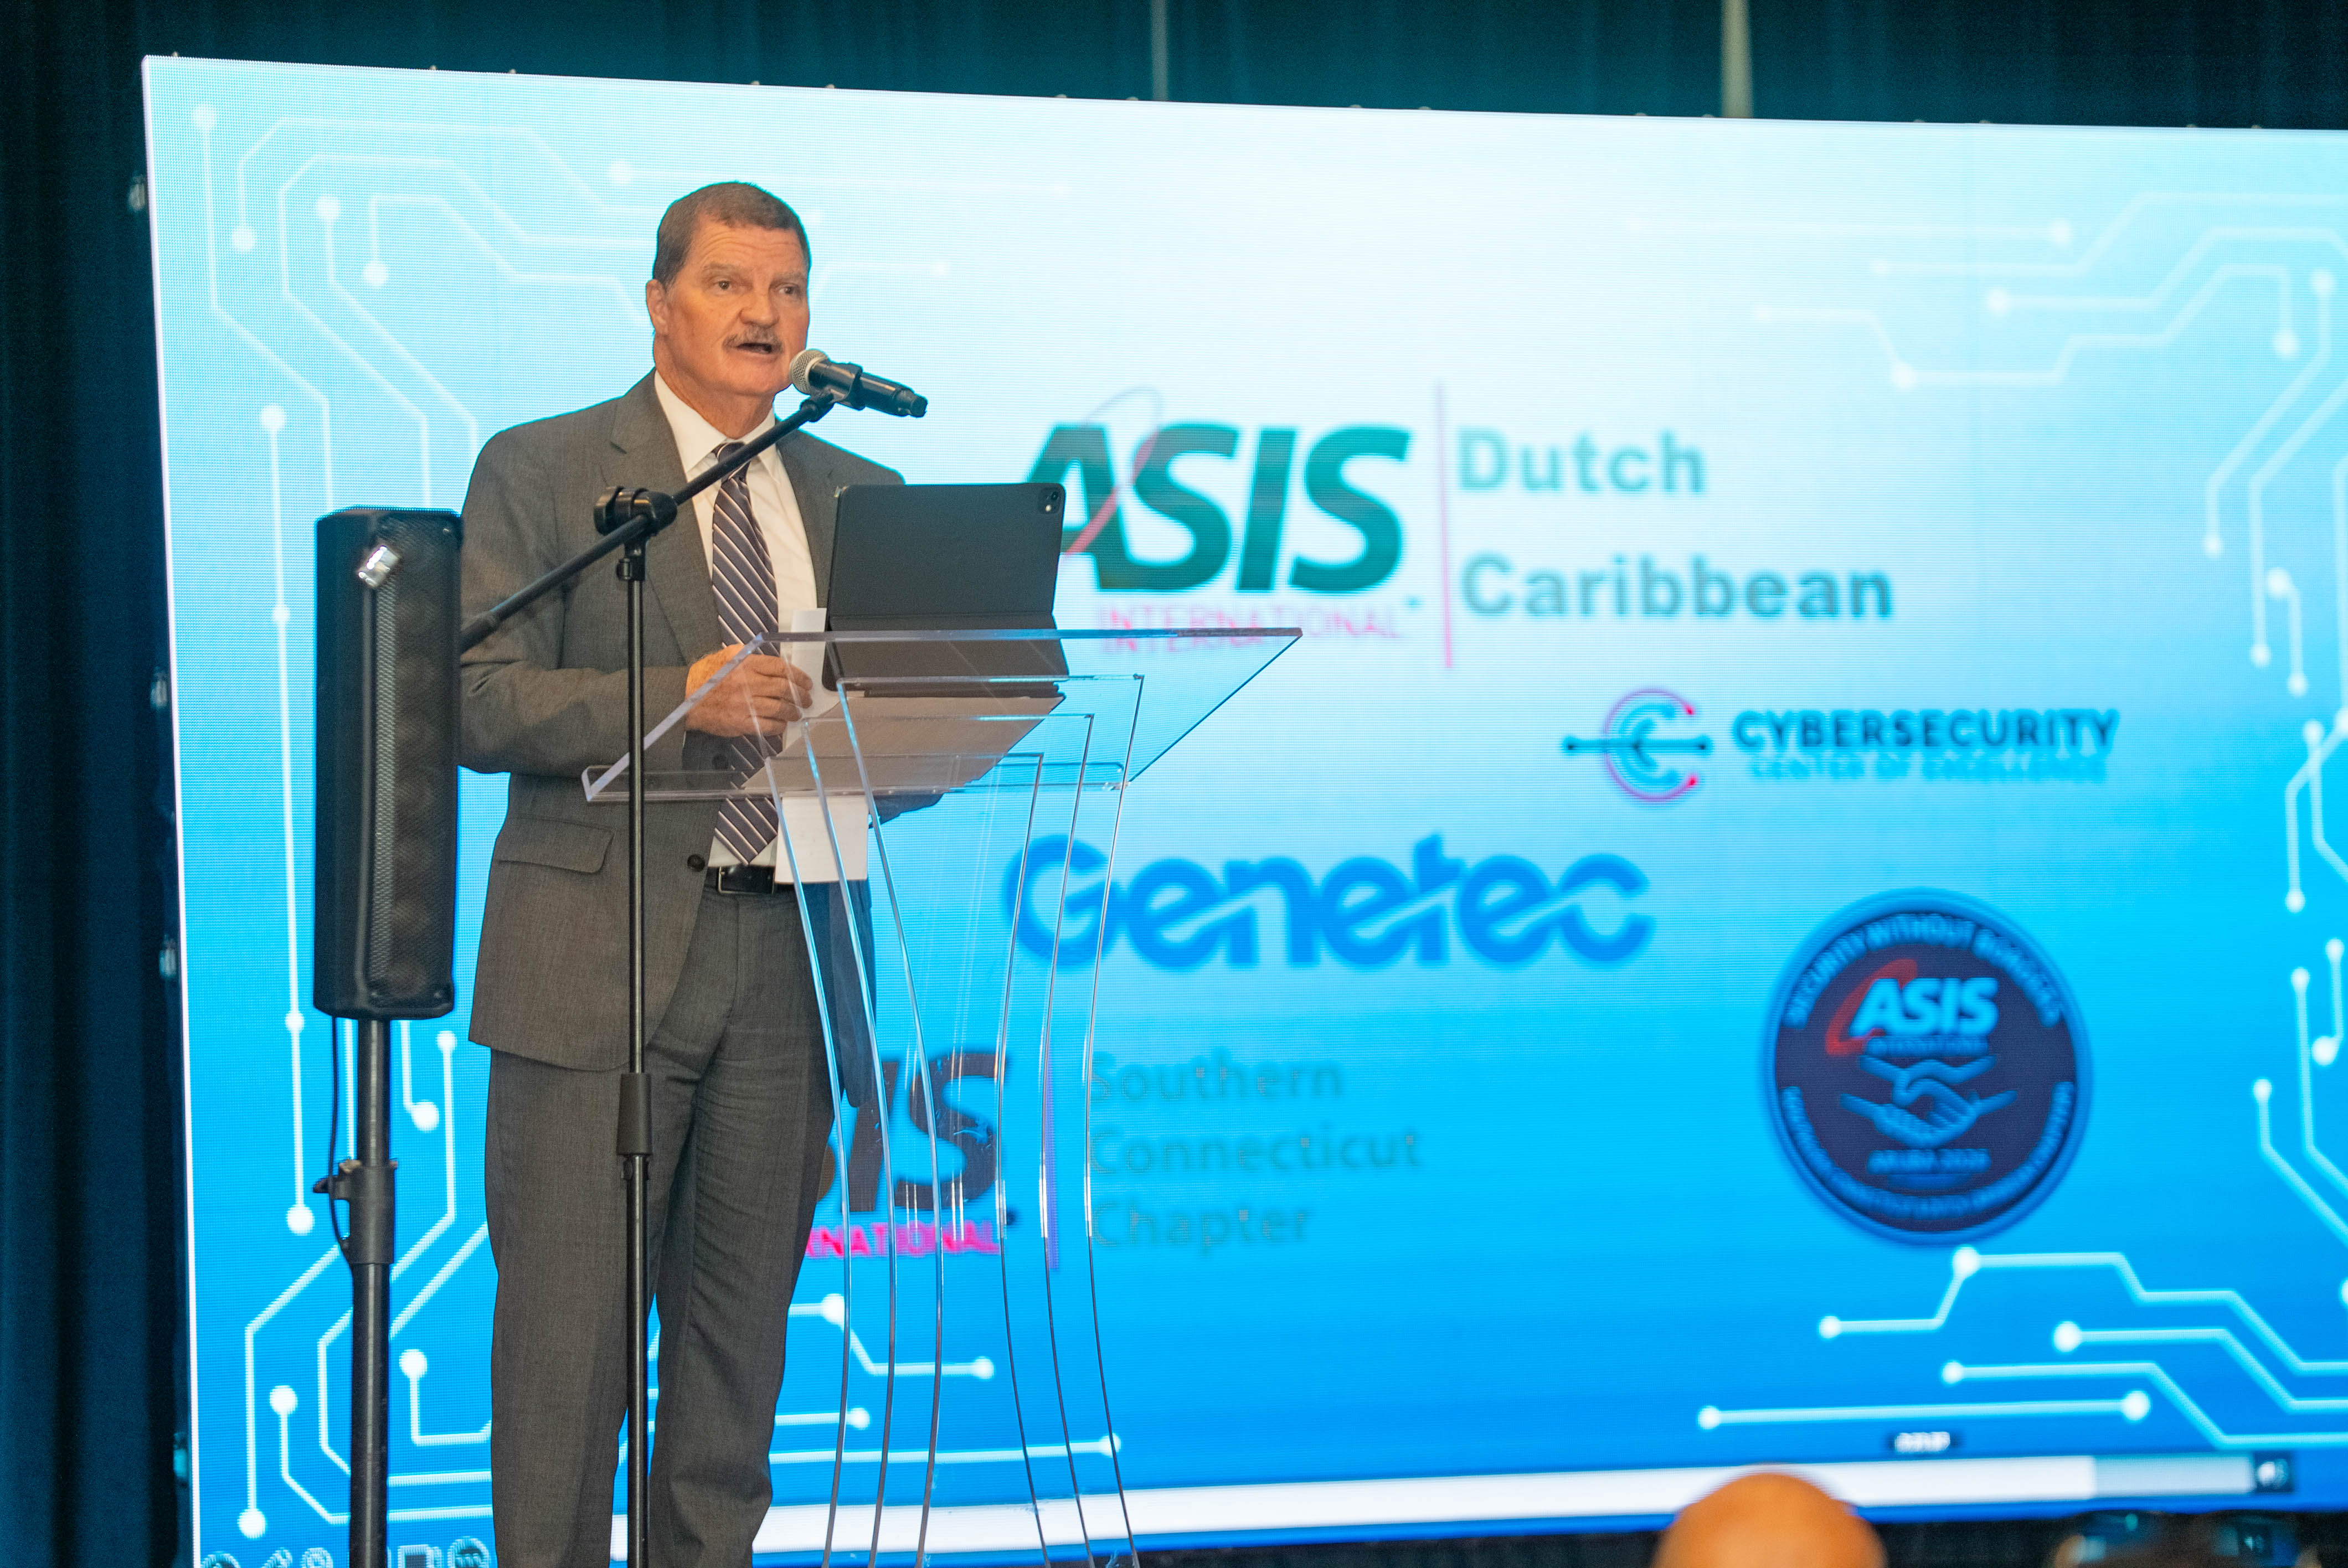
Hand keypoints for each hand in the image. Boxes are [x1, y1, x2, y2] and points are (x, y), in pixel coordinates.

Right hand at [683, 644, 812, 736]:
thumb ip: (753, 659)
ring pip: (779, 708)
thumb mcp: (729, 656)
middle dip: (800, 695)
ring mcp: (744, 704)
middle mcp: (746, 682)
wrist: (684, 697)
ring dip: (792, 712)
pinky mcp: (740, 722)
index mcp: (744, 663)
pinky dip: (779, 726)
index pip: (780, 667)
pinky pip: (767, 726)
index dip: (798, 676)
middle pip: (784, 688)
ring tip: (796, 713)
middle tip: (806, 699)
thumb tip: (777, 665)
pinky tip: (781, 724)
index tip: (806, 682)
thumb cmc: (707, 676)